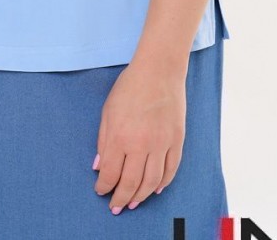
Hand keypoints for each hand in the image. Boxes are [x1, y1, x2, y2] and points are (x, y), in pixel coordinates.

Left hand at [93, 57, 186, 213]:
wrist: (159, 70)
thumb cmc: (130, 87)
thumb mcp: (108, 111)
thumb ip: (103, 141)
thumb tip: (99, 166)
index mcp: (120, 135)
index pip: (111, 173)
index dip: (104, 186)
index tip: (101, 191)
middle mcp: (141, 143)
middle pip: (131, 183)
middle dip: (122, 198)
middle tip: (116, 206)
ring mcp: (162, 143)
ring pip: (152, 182)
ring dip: (141, 196)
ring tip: (134, 202)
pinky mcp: (177, 140)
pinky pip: (171, 170)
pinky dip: (162, 183)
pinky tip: (154, 189)